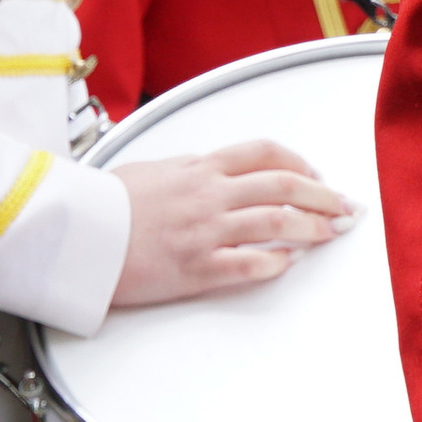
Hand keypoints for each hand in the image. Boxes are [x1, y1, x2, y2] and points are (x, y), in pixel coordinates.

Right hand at [110, 138, 356, 308]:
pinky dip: (276, 264)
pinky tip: (290, 263)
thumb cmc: (104, 203)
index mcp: (201, 167)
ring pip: (276, 224)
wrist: (74, 233)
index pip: (265, 153)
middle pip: (284, 187)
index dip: (300, 163)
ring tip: (334, 232)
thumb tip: (210, 169)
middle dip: (323, 196)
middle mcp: (210, 194)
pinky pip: (249, 265)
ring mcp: (206, 231)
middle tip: (346, 206)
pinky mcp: (196, 268)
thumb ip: (188, 169)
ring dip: (313, 228)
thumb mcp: (152, 170)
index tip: (317, 175)